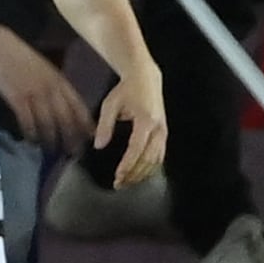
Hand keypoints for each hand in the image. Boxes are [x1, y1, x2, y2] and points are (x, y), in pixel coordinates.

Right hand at [0, 23, 93, 153]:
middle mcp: (50, 88)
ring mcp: (34, 93)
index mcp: (58, 79)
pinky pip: (27, 120)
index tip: (91, 135)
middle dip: (72, 136)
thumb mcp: (43, 66)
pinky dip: (31, 132)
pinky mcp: (17, 98)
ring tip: (54, 151)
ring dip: (52, 138)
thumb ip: (53, 83)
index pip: (77, 105)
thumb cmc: (18, 55)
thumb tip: (61, 101)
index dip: (85, 122)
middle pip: (66, 117)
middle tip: (75, 153)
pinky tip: (32, 140)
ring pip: (48, 121)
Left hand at [97, 60, 168, 186]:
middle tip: (119, 183)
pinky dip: (150, 167)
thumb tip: (99, 146)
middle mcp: (158, 128)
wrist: (145, 78)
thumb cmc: (125, 91)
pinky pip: (160, 155)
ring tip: (127, 182)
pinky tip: (139, 174)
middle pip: (148, 158)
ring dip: (142, 173)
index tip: (118, 175)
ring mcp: (164, 131)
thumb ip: (105, 125)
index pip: (137, 148)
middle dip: (134, 173)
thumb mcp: (110, 105)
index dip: (128, 164)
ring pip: (156, 160)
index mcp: (146, 120)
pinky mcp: (164, 133)